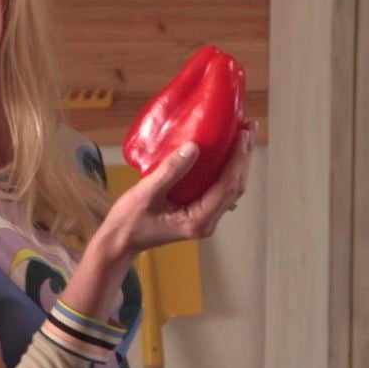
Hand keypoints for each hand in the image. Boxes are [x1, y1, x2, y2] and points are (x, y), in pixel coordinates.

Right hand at [94, 121, 255, 260]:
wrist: (119, 241)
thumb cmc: (128, 221)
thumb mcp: (145, 194)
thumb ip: (170, 171)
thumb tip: (194, 146)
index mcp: (198, 220)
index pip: (227, 186)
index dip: (237, 159)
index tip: (242, 134)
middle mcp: (208, 221)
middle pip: (235, 186)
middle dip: (244, 156)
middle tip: (248, 126)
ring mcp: (205, 218)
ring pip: (229, 188)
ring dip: (238, 161)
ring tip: (242, 135)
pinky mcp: (198, 212)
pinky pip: (219, 189)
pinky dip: (225, 168)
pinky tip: (224, 152)